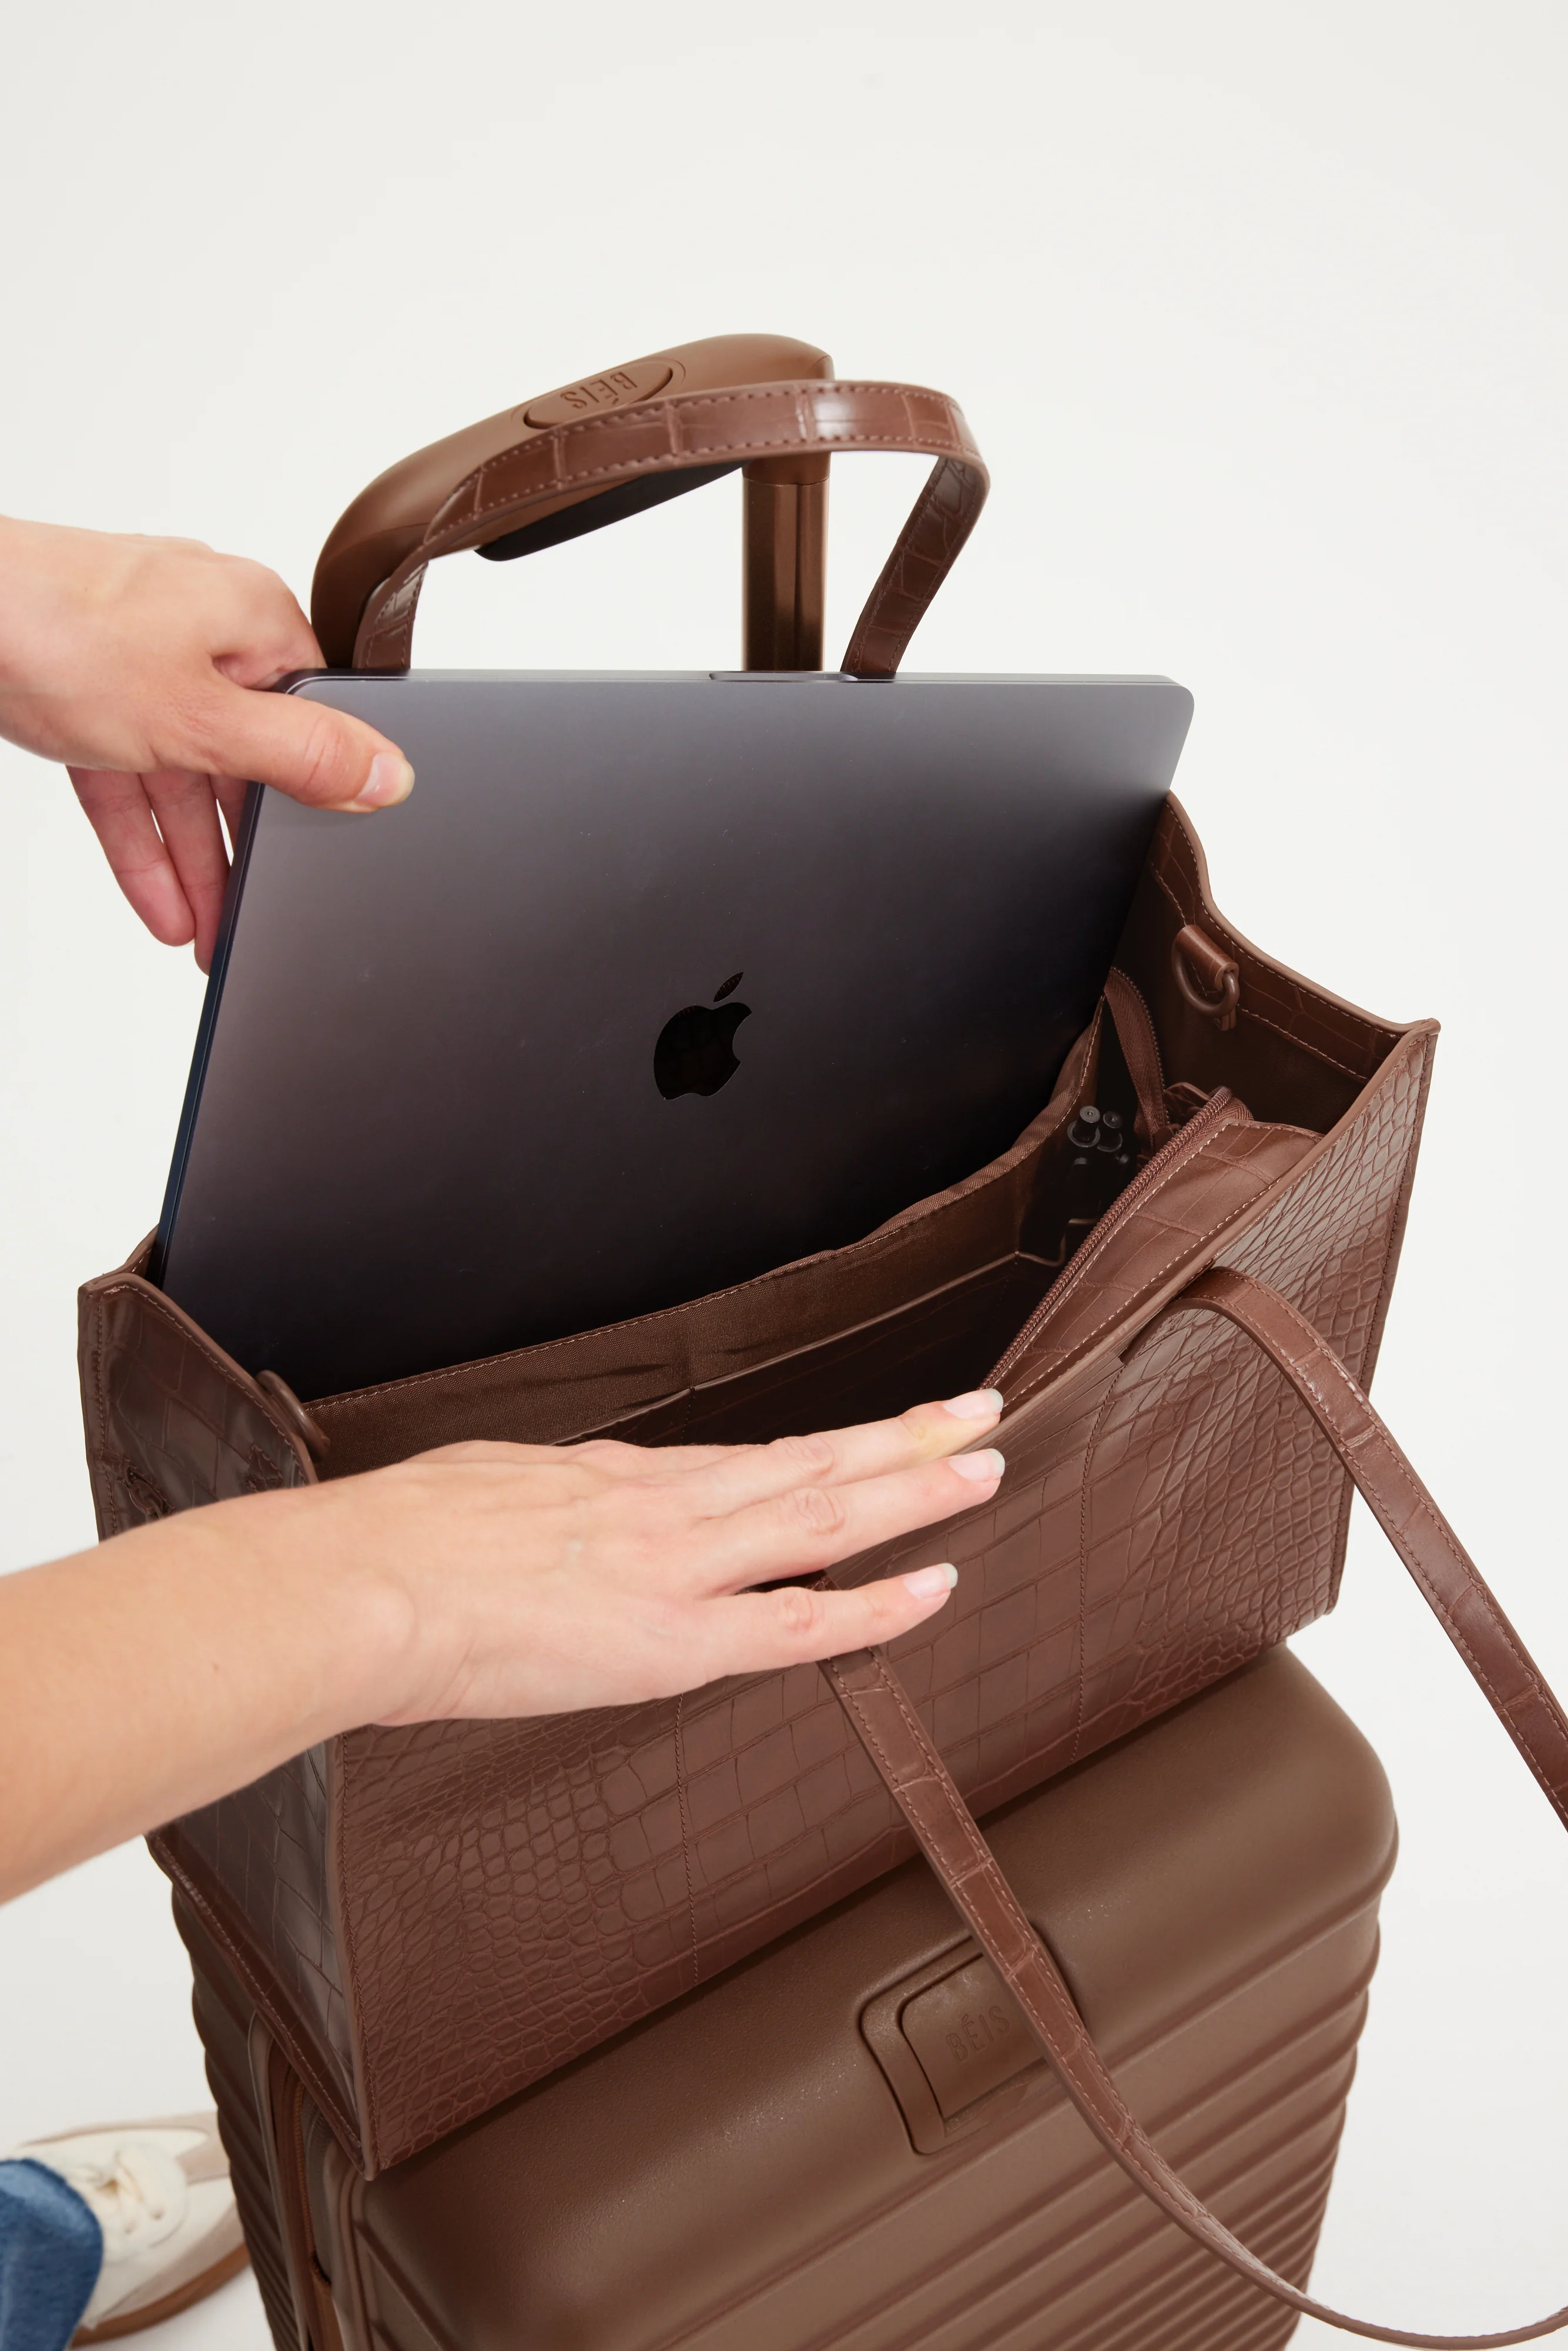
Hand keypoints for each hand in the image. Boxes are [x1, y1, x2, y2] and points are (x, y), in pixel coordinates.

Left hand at [0, 515, 413, 969]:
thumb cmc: (54, 627)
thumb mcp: (201, 715)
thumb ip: (301, 754)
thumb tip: (391, 774)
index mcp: (254, 619)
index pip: (311, 726)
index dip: (312, 805)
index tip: (312, 871)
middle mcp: (204, 630)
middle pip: (242, 763)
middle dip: (241, 854)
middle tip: (246, 927)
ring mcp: (140, 655)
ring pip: (182, 778)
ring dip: (190, 861)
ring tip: (202, 934)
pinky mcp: (86, 684)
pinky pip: (130, 774)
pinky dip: (140, 835)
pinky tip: (155, 897)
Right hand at [0, 1390, 1004, 1898]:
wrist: (361, 1584)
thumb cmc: (398, 1543)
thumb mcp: (489, 1491)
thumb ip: (550, 1504)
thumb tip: (561, 1509)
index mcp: (620, 1479)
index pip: (757, 1460)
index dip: (834, 1444)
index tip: (889, 1426)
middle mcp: (669, 1507)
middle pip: (814, 1465)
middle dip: (906, 1439)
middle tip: (981, 1412)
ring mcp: (680, 1567)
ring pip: (826, 1515)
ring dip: (915, 1489)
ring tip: (985, 1465)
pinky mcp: (673, 1639)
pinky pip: (799, 1620)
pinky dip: (875, 1603)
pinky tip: (933, 1586)